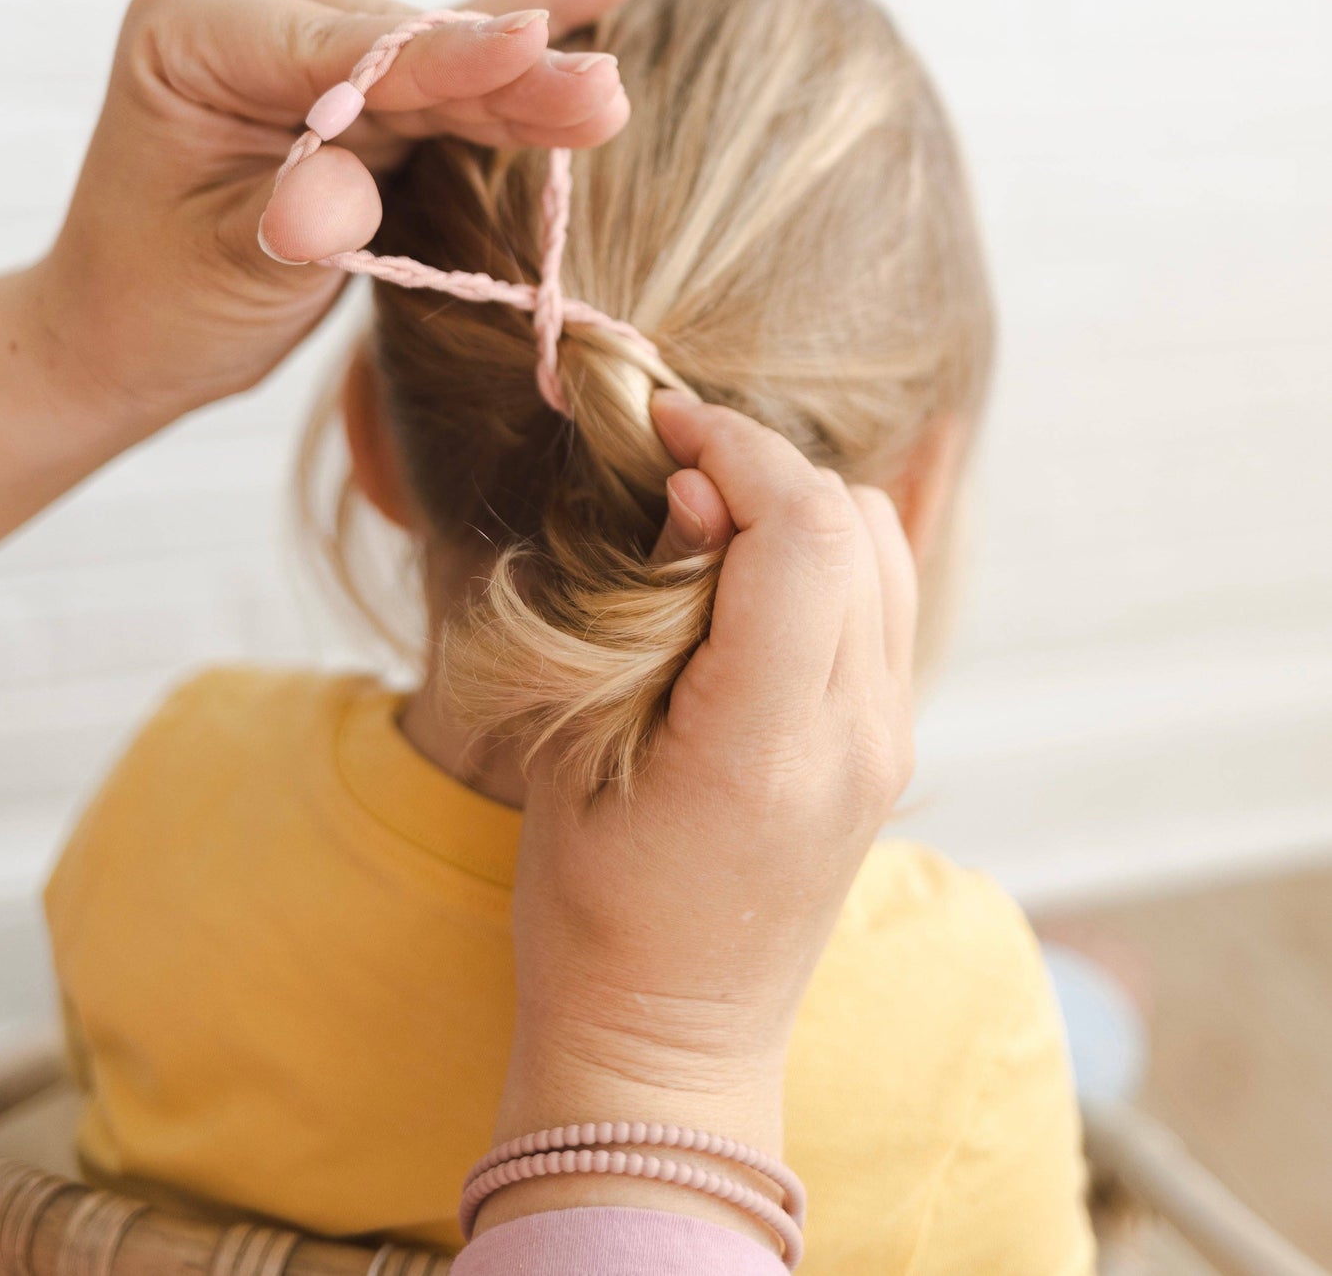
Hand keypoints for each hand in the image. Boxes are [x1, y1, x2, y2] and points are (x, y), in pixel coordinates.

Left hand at [37, 0, 649, 426]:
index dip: (443, 57)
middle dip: (508, 73)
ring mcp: (315, 62)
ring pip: (441, 70)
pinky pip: (447, 87)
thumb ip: (292, 223)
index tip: (532, 48)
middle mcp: (259, 29)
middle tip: (605, 91)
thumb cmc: (156, 303)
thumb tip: (348, 197)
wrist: (133, 338)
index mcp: (196, 38)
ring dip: (528, 87)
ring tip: (611, 92)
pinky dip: (513, 72)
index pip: (343, 48)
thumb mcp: (220, 266)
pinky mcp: (359, 106)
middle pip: (407, 49)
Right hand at [480, 392, 917, 1238]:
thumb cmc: (593, 916)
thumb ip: (645, 620)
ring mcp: (887, 745)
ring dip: (801, 503)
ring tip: (711, 518)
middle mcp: (856, 736)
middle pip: (850, 521)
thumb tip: (699, 500)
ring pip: (883, 549)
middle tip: (672, 466)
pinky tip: (754, 576)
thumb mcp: (578, 761)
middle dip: (761, 461)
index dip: (734, 448)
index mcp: (767, 745)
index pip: (800, 532)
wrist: (672, 1041)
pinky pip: (884, 603)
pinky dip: (827, 554)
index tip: (661, 425)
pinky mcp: (888, 749)